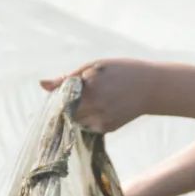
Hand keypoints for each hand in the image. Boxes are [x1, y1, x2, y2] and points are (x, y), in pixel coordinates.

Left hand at [40, 59, 155, 133]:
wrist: (152, 87)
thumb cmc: (122, 71)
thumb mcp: (95, 66)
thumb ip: (68, 77)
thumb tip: (42, 85)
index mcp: (90, 85)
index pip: (60, 95)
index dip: (59, 93)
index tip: (60, 91)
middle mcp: (95, 104)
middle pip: (65, 110)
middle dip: (65, 104)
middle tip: (80, 95)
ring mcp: (101, 118)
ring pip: (74, 119)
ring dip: (76, 112)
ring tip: (95, 99)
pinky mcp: (107, 128)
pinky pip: (87, 125)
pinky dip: (89, 117)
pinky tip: (103, 107)